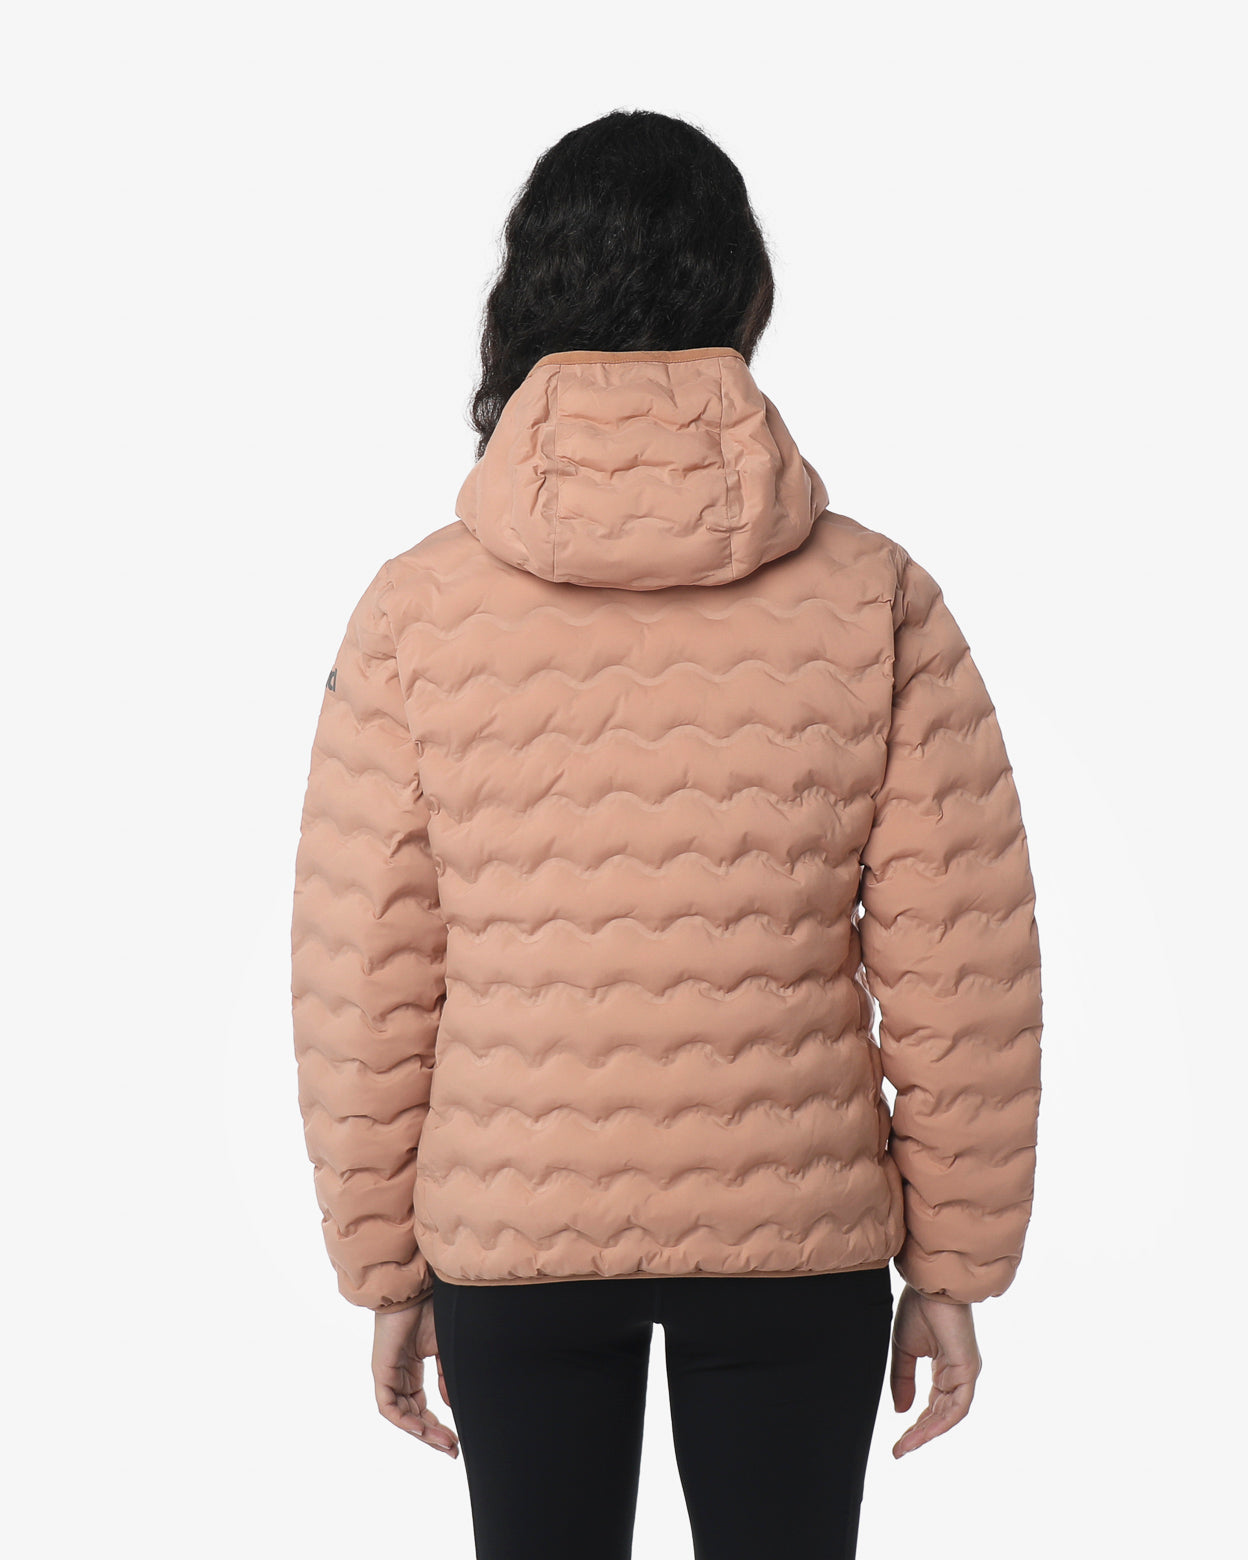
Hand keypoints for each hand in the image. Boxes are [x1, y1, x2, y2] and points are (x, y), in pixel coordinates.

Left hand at [372, 1299, 459, 1456]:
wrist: (418, 1287)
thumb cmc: (432, 1309)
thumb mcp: (445, 1349)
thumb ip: (446, 1377)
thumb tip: (450, 1405)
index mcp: (412, 1369)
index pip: (422, 1407)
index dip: (437, 1426)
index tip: (455, 1440)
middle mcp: (398, 1375)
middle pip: (412, 1416)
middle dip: (432, 1435)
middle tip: (452, 1449)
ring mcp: (388, 1374)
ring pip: (401, 1416)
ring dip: (422, 1432)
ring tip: (444, 1442)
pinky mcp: (381, 1371)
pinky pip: (388, 1407)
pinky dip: (404, 1420)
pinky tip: (422, 1428)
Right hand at [889, 1283, 981, 1456]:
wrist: (928, 1284)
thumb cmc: (918, 1307)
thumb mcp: (904, 1349)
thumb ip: (903, 1380)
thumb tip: (901, 1411)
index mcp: (945, 1367)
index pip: (933, 1405)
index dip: (915, 1424)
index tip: (898, 1443)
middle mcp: (958, 1374)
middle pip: (940, 1414)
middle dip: (919, 1434)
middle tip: (899, 1449)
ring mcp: (965, 1373)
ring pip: (949, 1415)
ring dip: (927, 1432)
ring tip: (906, 1445)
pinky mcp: (968, 1369)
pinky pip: (958, 1406)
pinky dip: (941, 1422)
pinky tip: (923, 1432)